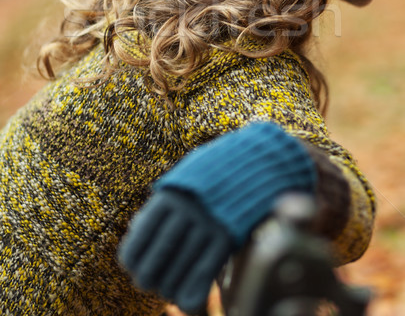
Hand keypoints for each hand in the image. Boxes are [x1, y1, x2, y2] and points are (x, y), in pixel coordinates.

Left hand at [119, 122, 315, 311]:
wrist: (258, 159)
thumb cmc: (216, 174)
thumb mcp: (183, 179)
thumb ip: (162, 205)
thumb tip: (134, 229)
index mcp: (168, 197)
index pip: (135, 243)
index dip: (133, 262)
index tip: (137, 268)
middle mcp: (183, 211)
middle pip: (154, 263)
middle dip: (150, 280)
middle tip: (154, 283)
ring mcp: (206, 224)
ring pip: (177, 274)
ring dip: (172, 290)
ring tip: (174, 291)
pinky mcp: (228, 236)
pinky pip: (203, 276)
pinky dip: (193, 298)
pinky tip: (191, 304)